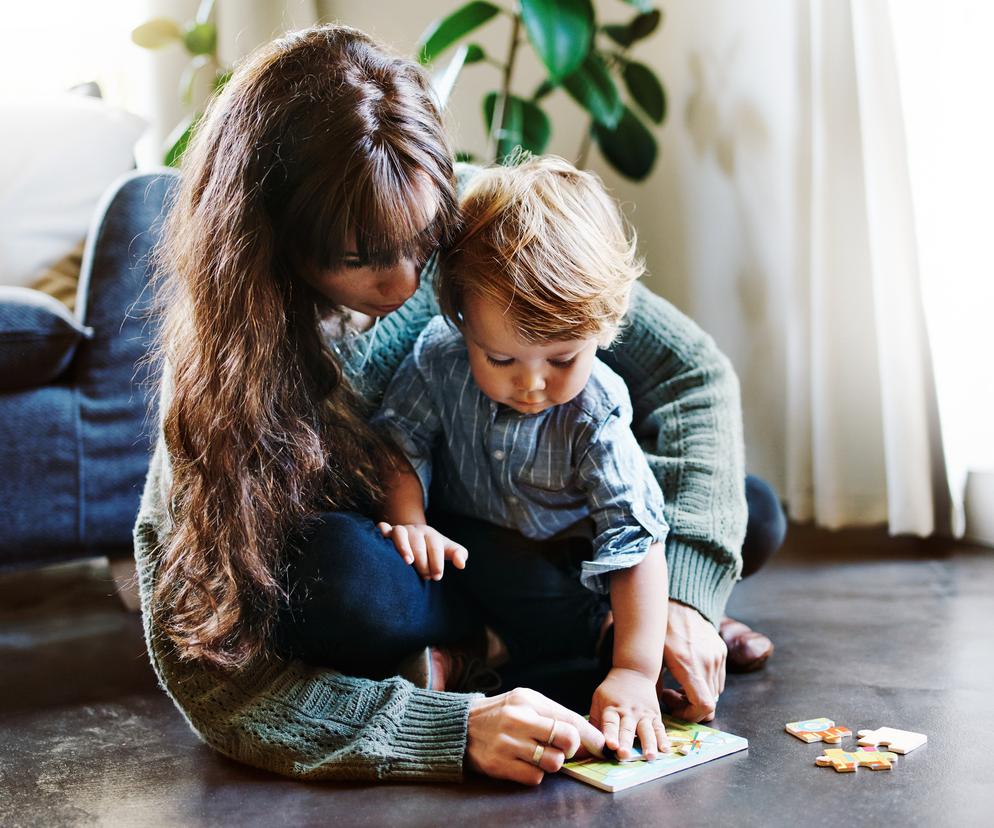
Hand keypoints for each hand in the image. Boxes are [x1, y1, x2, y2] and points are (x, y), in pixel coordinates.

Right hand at [377, 522, 467, 580]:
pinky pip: (381, 528)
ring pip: (400, 534)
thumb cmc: (432, 549)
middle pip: (418, 543)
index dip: (437, 562)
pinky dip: (381, 533)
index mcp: (431, 535)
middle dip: (422, 561)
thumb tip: (461, 564)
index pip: (435, 546)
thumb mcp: (446, 549)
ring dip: (403, 547)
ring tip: (408, 562)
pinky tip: (382, 543)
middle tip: (425, 576)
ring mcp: (400, 530)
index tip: (437, 577)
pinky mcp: (386, 532)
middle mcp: (415, 530)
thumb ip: (458, 554)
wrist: (414, 536)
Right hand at [466, 688, 605, 785]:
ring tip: (538, 754)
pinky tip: (524, 763)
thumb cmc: (501, 714)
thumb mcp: (526, 703)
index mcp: (527, 700)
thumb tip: (588, 737)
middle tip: (563, 749)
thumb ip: (555, 715)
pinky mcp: (499, 765)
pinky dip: (535, 774)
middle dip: (571, 749)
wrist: (460, 727)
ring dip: (552, 763)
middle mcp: (518, 719)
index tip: (604, 747)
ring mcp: (507, 744)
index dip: (592, 736)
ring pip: (553, 763)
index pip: (570, 719)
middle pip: (567, 740)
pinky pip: (534, 778)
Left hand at [590, 667, 669, 760]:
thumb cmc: (613, 690)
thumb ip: (596, 721)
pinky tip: (665, 750)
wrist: (633, 671)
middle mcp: (628, 711)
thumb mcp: (598, 699)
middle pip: (627, 729)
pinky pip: (659, 728)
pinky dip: (663, 739)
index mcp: (612, 708)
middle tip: (624, 755)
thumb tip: (589, 742)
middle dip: (626, 743)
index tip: (610, 745)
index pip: (610, 723)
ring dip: (648, 744)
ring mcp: (643, 713)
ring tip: (650, 757)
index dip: (610, 734)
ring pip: (646, 730)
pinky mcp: (654, 715)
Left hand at [659, 599, 726, 722]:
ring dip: (698, 696)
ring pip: (715, 692)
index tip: (672, 706)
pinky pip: (718, 679)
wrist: (679, 602)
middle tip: (671, 695)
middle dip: (690, 707)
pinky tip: (688, 673)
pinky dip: (705, 684)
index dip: (690, 715)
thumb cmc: (661, 630)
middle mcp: (708, 663)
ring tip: (678, 684)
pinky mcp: (721, 651)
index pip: (704, 705)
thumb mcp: (653, 658)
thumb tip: (651, 708)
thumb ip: (654, 685)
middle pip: (710, 703)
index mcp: (689, 665)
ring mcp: (717, 657)